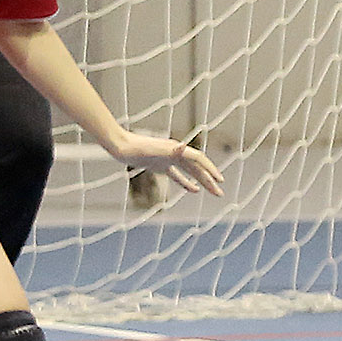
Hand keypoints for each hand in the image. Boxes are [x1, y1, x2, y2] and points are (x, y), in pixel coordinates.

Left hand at [107, 131, 223, 196]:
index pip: (199, 160)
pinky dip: (186, 183)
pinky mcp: (161, 165)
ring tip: (212, 192)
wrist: (121, 146)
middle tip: (220, 194)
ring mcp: (169, 159)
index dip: (210, 170)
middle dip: (209, 180)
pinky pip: (178, 176)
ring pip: (190, 172)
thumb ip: (168, 150)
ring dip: (202, 182)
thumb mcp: (153, 150)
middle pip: (197, 168)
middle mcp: (176, 153)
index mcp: (177, 149)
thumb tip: (182, 147)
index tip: (220, 181)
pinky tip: (193, 190)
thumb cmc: (136, 148)